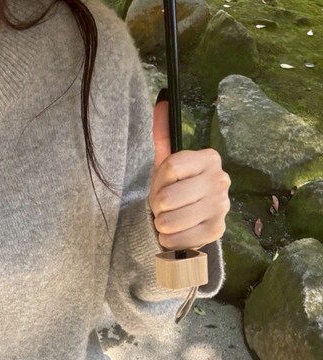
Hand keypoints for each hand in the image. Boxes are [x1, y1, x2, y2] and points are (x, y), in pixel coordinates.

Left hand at [148, 98, 230, 250]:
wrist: (185, 223)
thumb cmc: (174, 190)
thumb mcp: (166, 163)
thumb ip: (163, 134)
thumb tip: (162, 100)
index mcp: (208, 158)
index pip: (171, 167)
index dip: (158, 181)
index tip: (162, 185)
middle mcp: (220, 179)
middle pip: (168, 197)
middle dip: (158, 206)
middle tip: (164, 208)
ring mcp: (222, 206)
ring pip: (170, 220)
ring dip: (162, 224)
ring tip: (169, 220)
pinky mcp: (217, 231)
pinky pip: (179, 239)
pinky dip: (170, 240)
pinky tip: (176, 234)